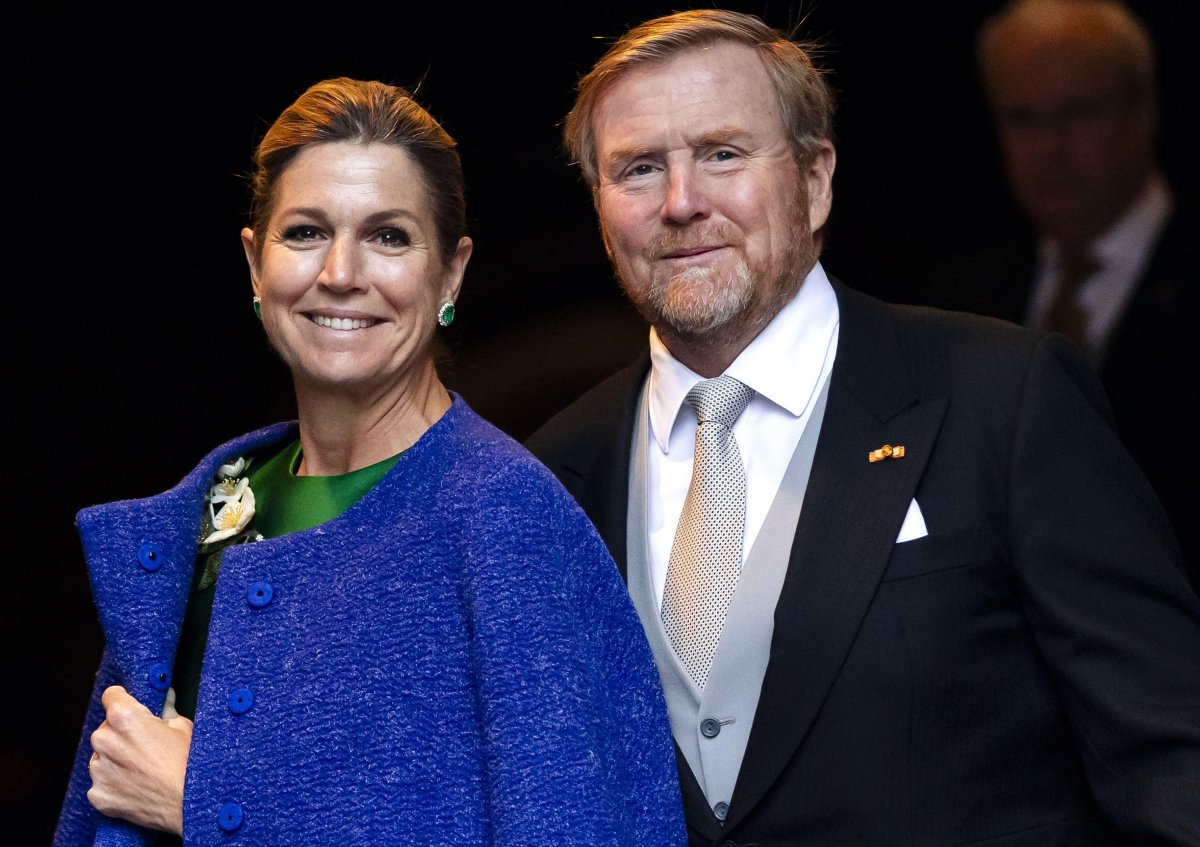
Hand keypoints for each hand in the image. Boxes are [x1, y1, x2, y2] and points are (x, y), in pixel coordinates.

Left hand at [87, 685, 192, 834]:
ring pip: (101, 756)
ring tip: (141, 769)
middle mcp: (105, 740)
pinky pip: (101, 783)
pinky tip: (135, 787)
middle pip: (106, 728)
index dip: (122, 699)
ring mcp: (98, 770)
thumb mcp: (183, 728)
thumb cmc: (188, 762)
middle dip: (120, 733)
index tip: (128, 706)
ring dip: (115, 759)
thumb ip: (167, 711)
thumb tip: (166, 698)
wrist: (189, 803)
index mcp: (124, 717)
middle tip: (143, 744)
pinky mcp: (97, 794)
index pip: (111, 696)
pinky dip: (114, 784)